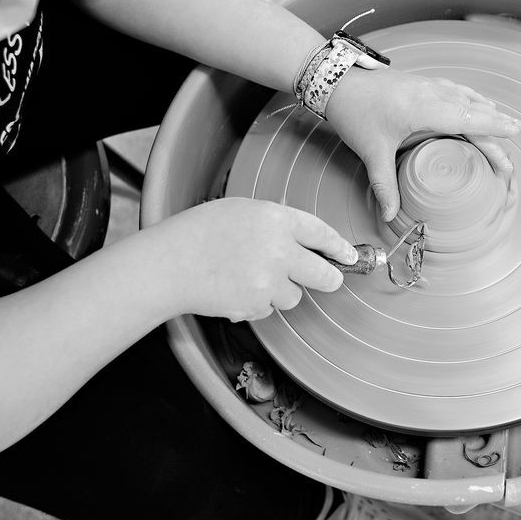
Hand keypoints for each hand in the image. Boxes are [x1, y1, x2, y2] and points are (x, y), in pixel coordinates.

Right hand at [141, 198, 356, 320]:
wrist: (169, 264)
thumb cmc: (200, 232)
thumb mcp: (242, 211)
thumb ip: (276, 223)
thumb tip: (303, 240)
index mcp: (276, 219)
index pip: (322, 234)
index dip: (340, 247)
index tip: (351, 256)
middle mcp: (278, 250)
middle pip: (325, 275)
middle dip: (331, 279)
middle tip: (331, 279)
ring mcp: (268, 281)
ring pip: (295, 296)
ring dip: (283, 290)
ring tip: (252, 276)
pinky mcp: (256, 305)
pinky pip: (270, 308)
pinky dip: (259, 303)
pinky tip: (236, 288)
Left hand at [325, 67, 520, 220]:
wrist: (337, 81)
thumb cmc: (354, 111)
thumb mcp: (370, 152)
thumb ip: (384, 185)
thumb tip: (390, 215)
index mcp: (424, 108)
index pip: (468, 118)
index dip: (493, 126)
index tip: (515, 131)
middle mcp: (431, 93)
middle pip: (473, 111)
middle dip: (496, 128)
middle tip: (512, 150)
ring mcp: (428, 85)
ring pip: (467, 98)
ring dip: (487, 112)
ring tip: (505, 126)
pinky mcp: (422, 83)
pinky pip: (456, 91)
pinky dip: (472, 100)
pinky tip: (478, 105)